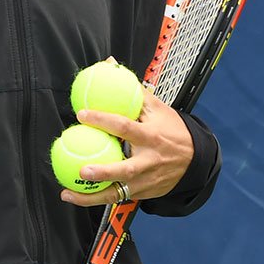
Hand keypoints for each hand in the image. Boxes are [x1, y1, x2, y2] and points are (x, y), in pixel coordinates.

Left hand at [60, 91, 193, 206]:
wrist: (195, 160)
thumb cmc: (172, 130)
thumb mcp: (157, 108)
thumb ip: (132, 89)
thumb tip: (110, 64)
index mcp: (151, 137)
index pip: (125, 127)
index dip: (103, 120)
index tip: (82, 114)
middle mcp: (149, 161)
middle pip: (125, 170)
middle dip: (104, 172)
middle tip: (82, 169)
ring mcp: (146, 181)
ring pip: (117, 192)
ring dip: (91, 196)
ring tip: (67, 192)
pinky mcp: (143, 193)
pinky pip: (117, 197)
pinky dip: (96, 199)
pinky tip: (76, 195)